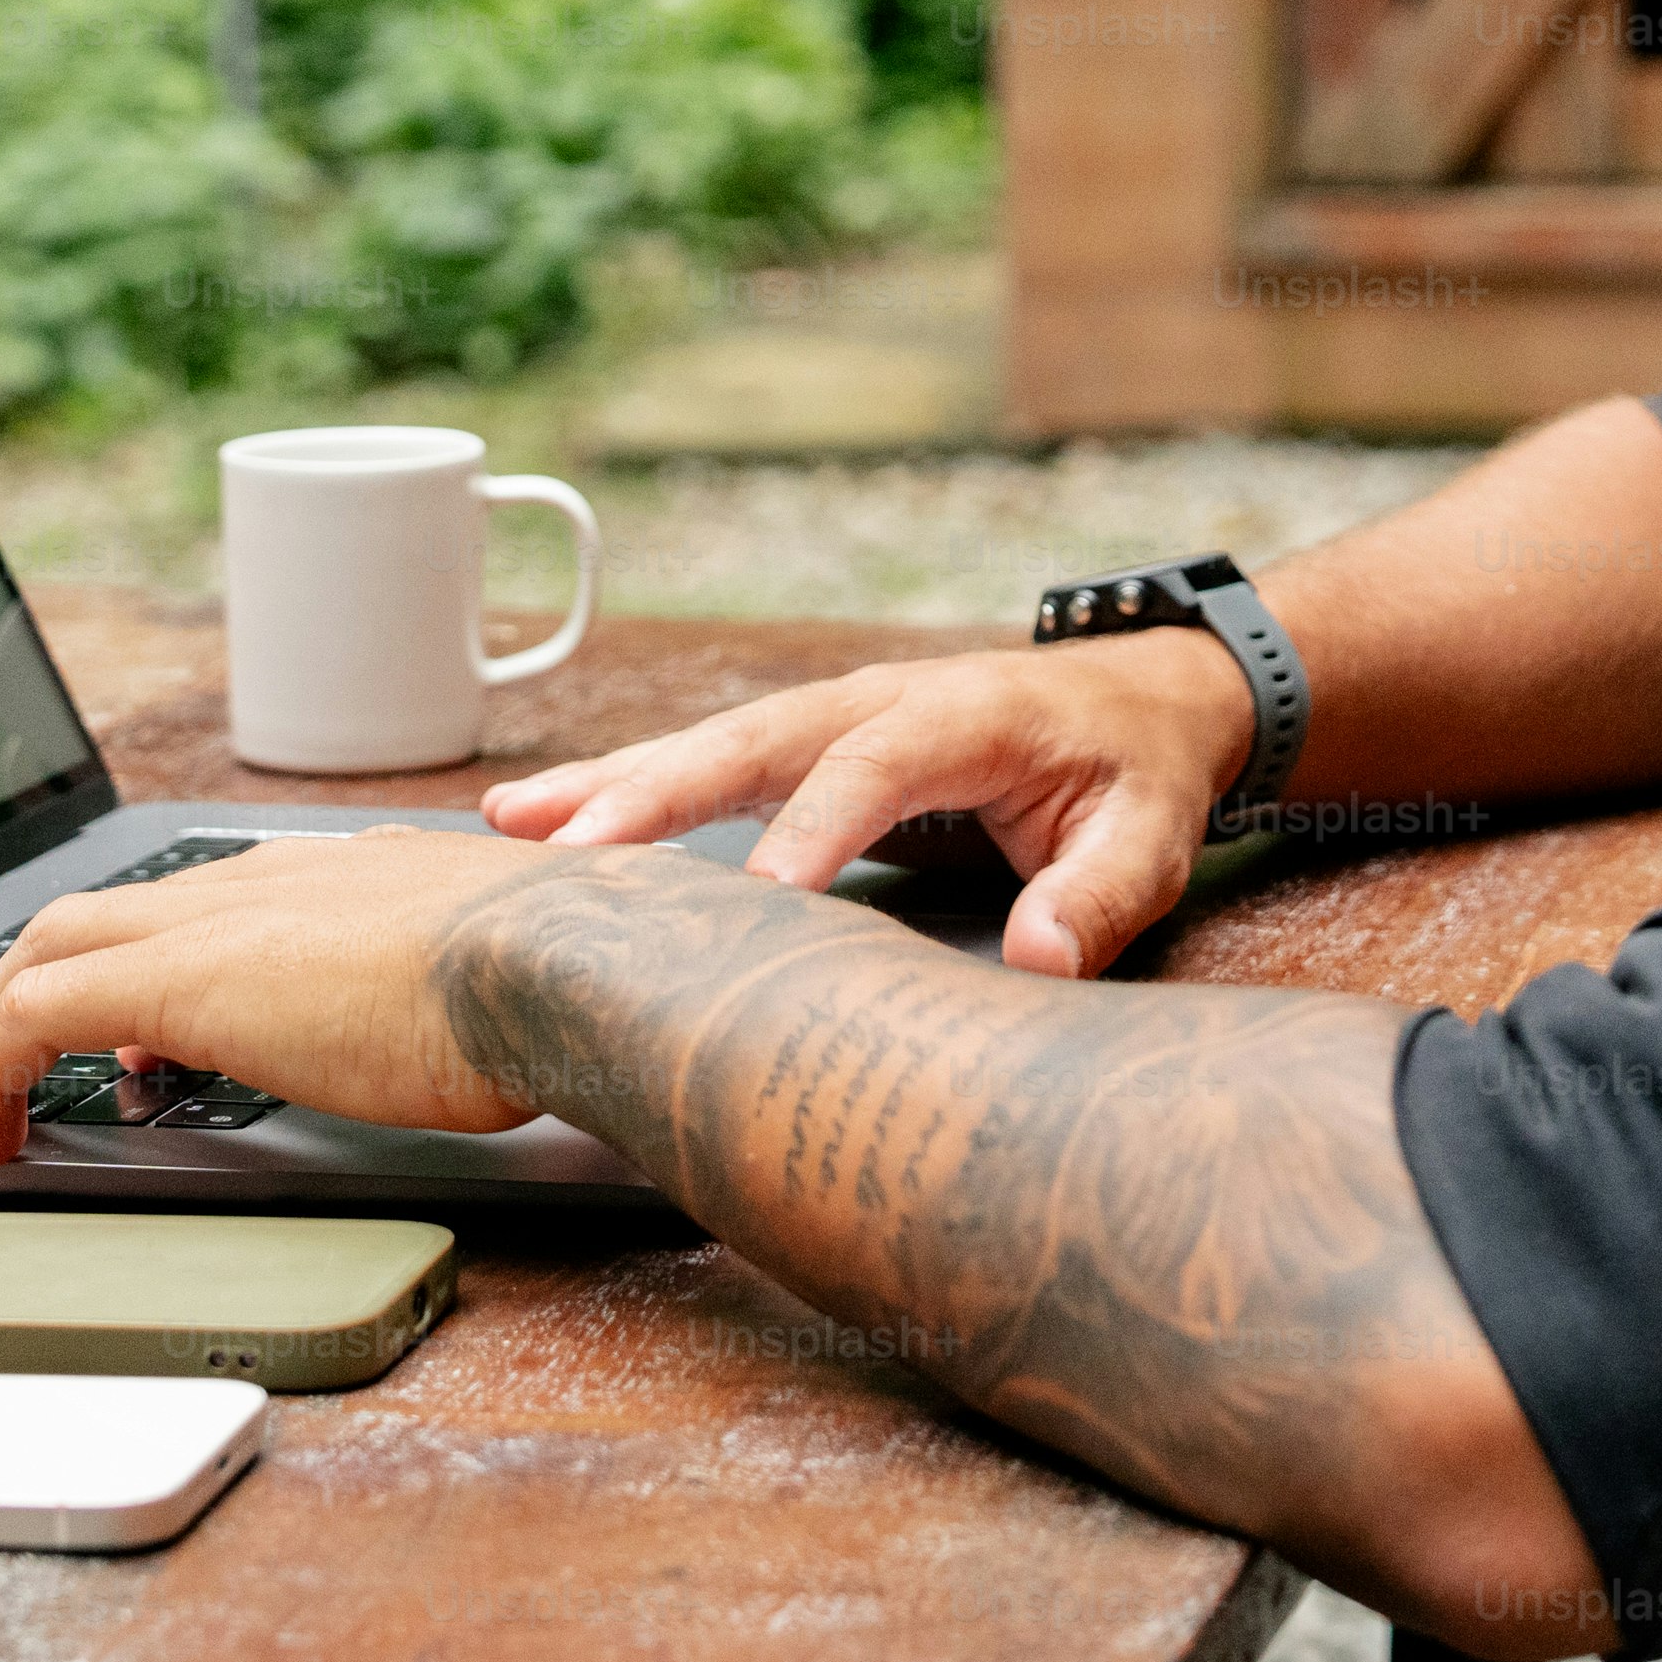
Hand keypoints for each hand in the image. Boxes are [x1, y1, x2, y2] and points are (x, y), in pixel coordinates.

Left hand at [0, 828, 551, 1162]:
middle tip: (9, 1062)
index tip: (132, 1031)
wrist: (557, 958)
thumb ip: (454, 988)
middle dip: (38, 983)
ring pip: (51, 944)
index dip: (150, 961)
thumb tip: (465, 1029)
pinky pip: (36, 1013)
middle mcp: (267, 878)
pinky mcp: (177, 978)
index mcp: (340, 878)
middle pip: (101, 911)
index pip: (205, 903)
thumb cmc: (558, 978)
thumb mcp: (492, 980)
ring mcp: (218, 918)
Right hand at [478, 628, 1254, 980]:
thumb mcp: (1151, 833)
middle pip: (756, 740)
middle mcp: (878, 701)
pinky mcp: (808, 748)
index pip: (875, 766)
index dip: (815, 828)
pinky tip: (539, 823)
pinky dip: (626, 789)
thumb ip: (1099, 897)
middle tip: (568, 846)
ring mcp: (835, 717)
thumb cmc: (1137, 772)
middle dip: (659, 791)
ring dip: (613, 785)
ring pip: (711, 746)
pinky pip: (709, 766)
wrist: (1142, 698)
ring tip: (510, 826)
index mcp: (963, 714)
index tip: (758, 898)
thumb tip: (1037, 964)